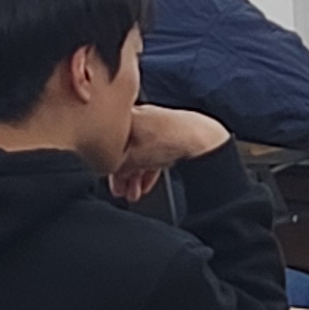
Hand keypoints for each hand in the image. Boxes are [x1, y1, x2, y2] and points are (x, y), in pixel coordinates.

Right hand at [112, 104, 231, 203]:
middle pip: (126, 149)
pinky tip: (147, 185)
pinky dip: (150, 171)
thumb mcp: (129, 158)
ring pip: (141, 154)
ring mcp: (158, 126)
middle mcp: (142, 117)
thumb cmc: (164, 140)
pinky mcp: (173, 136)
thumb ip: (115, 165)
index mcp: (128, 115)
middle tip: (120, 190)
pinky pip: (156, 155)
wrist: (200, 140)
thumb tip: (107, 171)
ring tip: (134, 194)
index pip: (111, 141)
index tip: (107, 178)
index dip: (108, 163)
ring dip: (136, 176)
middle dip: (123, 174)